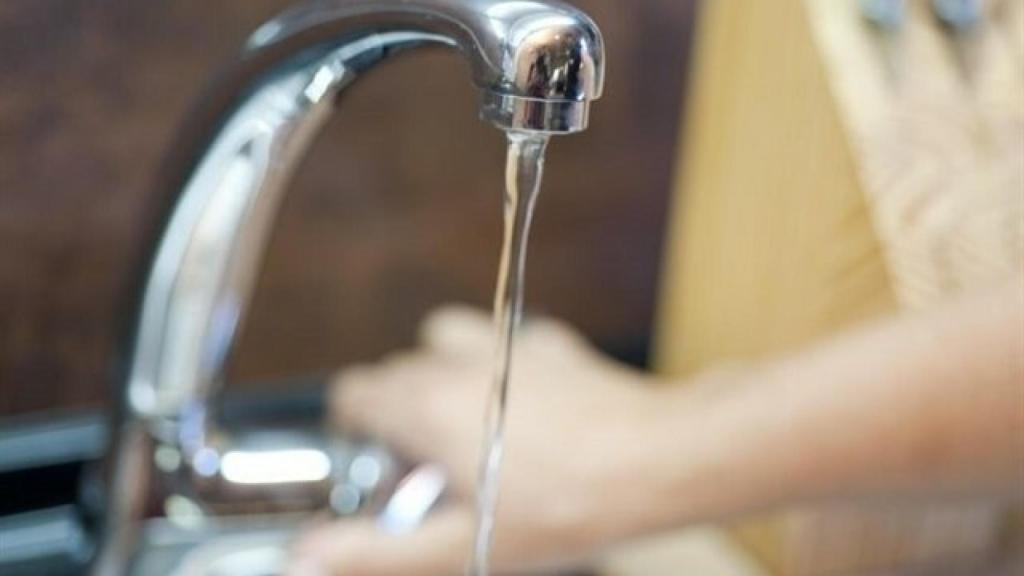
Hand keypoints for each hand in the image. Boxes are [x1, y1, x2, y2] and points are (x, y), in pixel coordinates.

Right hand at [287, 305, 662, 575]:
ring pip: (442, 340)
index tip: (378, 465)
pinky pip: (501, 340)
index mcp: (423, 406)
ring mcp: (504, 343)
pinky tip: (524, 406)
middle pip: (395, 371)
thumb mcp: (462, 547)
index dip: (355, 430)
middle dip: (398, 414)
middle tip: (432, 469)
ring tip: (469, 427)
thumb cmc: (567, 505)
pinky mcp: (548, 342)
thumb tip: (306, 559)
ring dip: (441, 375)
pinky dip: (497, 364)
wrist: (659, 458)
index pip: (352, 393)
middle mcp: (456, 362)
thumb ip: (376, 555)